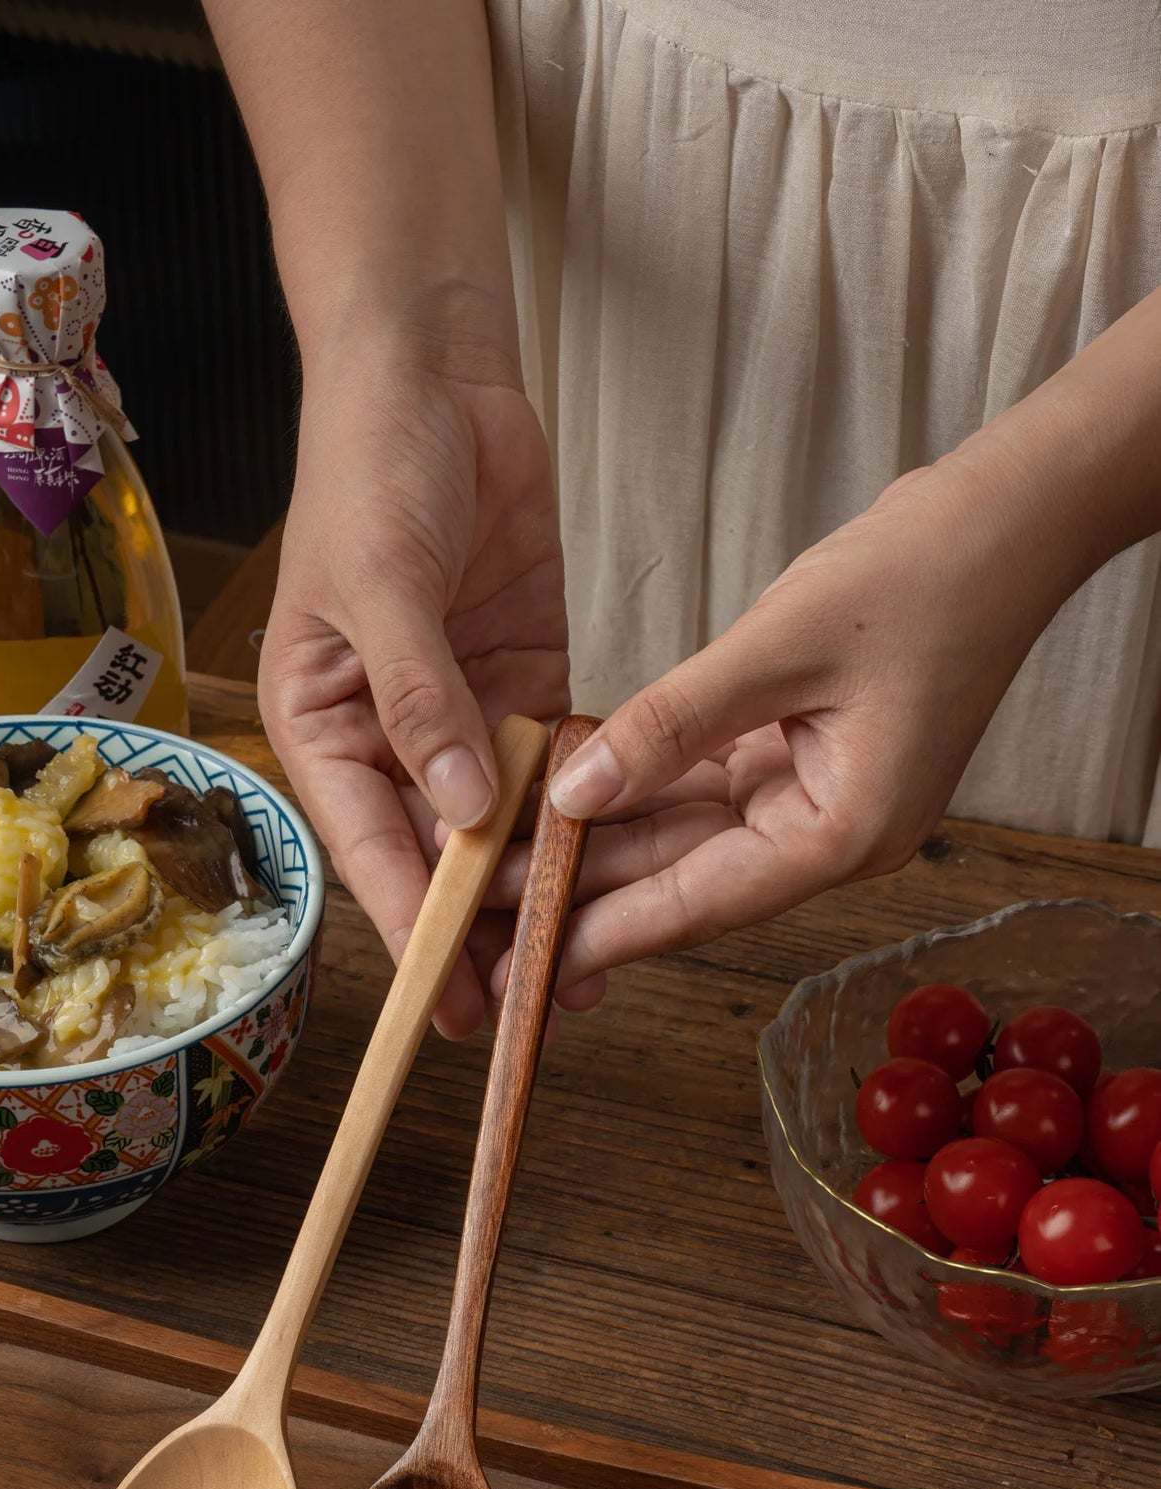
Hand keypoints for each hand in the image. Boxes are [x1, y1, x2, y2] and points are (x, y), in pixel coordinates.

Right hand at [258, 328, 568, 1035]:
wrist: (432, 369)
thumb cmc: (371, 464)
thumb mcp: (383, 583)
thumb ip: (423, 699)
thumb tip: (461, 811)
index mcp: (324, 722)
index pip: (374, 847)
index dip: (418, 929)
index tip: (458, 1002)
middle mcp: (391, 734)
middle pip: (444, 854)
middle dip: (492, 924)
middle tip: (549, 994)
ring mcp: (464, 712)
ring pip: (507, 823)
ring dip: (548, 883)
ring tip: (600, 955)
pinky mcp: (525, 680)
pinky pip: (559, 765)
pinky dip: (588, 812)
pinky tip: (627, 864)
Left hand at [489, 453, 1090, 995]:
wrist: (1008, 521)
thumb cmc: (924, 574)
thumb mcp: (781, 646)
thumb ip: (672, 724)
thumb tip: (579, 792)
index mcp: (846, 833)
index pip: (703, 901)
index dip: (608, 930)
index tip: (527, 957)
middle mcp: (831, 835)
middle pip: (686, 882)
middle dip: (586, 893)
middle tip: (488, 908)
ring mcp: (818, 800)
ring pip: (687, 839)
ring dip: (602, 847)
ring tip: (506, 859)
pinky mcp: (805, 761)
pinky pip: (706, 792)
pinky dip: (642, 793)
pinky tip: (570, 798)